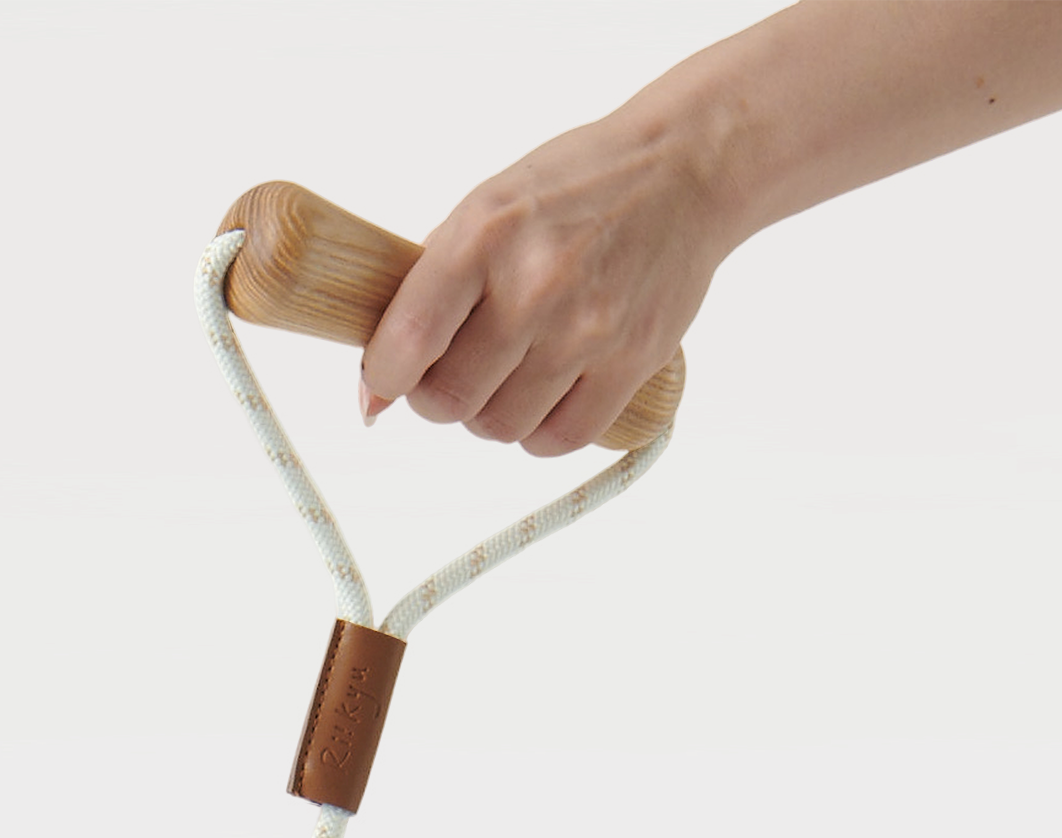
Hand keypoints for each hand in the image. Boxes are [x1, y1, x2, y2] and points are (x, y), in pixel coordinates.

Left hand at [361, 109, 731, 454]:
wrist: (683, 171)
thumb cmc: (573, 191)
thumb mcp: (487, 206)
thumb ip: (430, 284)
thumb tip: (377, 382)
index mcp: (483, 236)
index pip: (409, 342)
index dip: (385, 378)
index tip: (385, 380)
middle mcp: (534, 286)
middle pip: (449, 400)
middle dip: (440, 396)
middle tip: (457, 369)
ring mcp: (585, 330)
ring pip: (500, 427)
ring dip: (491, 414)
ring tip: (508, 374)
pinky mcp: (630, 363)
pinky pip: (559, 441)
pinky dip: (539, 432)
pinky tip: (545, 396)